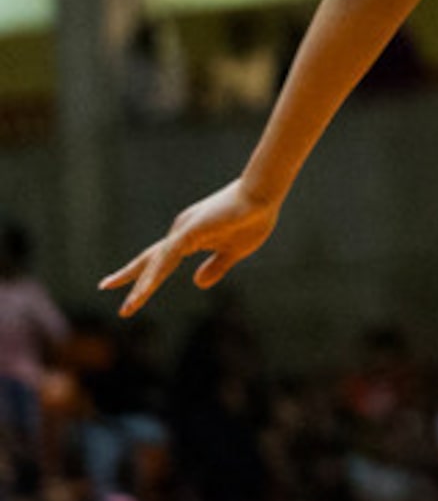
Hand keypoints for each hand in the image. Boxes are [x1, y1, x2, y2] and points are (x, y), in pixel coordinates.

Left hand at [99, 179, 281, 316]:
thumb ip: (216, 266)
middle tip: (109, 293)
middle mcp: (180, 232)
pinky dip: (155, 274)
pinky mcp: (190, 229)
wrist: (264, 194)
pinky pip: (168, 257)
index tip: (111, 283)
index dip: (139, 274)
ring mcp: (184, 230)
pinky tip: (146, 288)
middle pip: (150, 261)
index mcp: (189, 237)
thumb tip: (197, 283)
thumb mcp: (235, 251)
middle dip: (130, 279)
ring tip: (130, 306)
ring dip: (143, 285)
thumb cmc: (253, 217)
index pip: (158, 259)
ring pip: (157, 263)